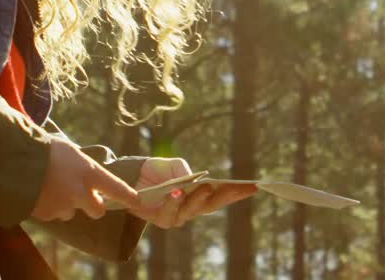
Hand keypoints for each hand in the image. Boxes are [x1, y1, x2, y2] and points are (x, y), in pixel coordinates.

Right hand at [30, 139, 139, 221]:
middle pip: (97, 210)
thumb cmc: (43, 149)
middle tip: (84, 197)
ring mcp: (63, 206)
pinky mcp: (47, 215)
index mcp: (89, 172)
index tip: (138, 201)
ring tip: (50, 188)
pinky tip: (38, 192)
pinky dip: (48, 207)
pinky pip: (52, 214)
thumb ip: (80, 165)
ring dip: (66, 205)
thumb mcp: (68, 150)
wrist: (14, 162)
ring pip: (71, 212)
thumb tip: (83, 171)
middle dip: (92, 206)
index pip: (116, 187)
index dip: (128, 196)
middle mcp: (80, 193)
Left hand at [128, 157, 258, 228]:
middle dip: (225, 197)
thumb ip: (186, 170)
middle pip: (210, 206)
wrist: (130, 177)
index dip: (236, 193)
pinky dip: (173, 201)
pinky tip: (177, 191)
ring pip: (191, 211)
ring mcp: (175, 216)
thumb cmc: (157, 172)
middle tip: (237, 187)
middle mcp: (189, 210)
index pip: (220, 197)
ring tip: (207, 186)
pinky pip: (168, 212)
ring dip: (199, 198)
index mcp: (197, 197)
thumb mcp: (174, 165)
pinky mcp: (158, 219)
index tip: (254, 186)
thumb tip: (194, 179)